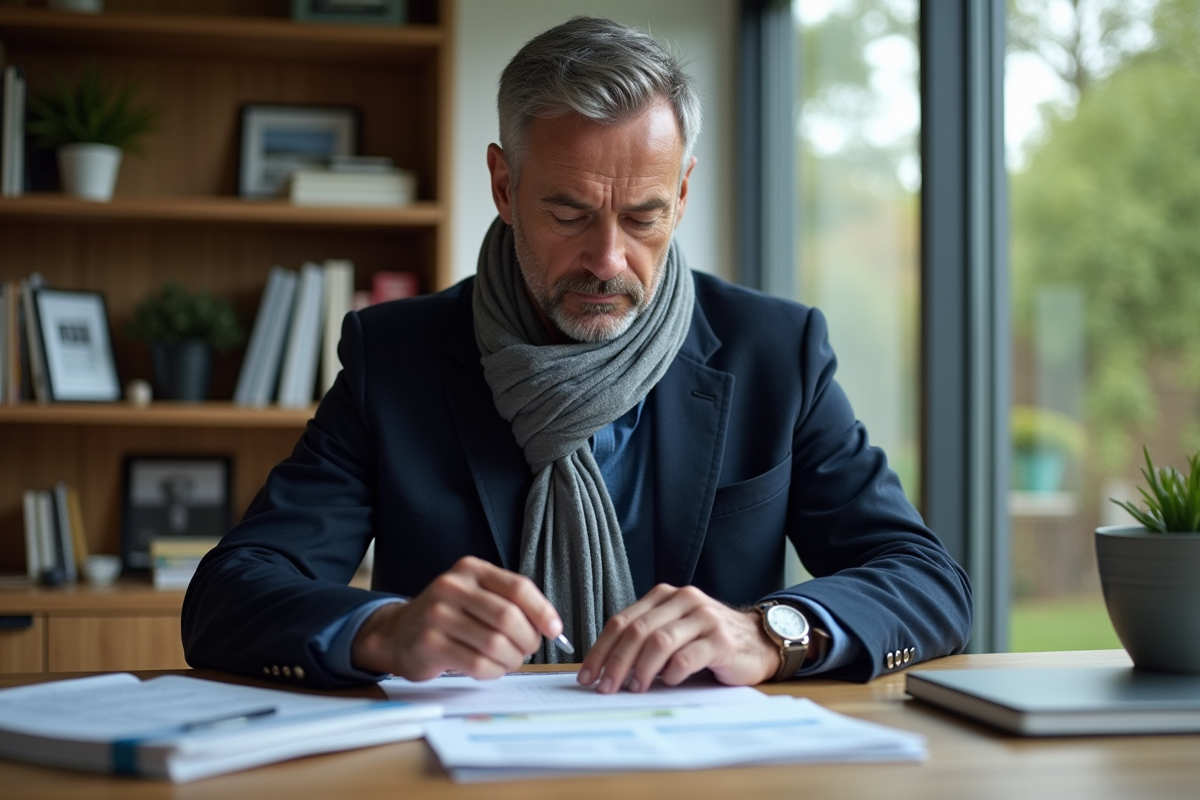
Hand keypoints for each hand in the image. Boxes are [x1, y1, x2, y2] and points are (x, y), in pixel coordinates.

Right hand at [351, 556, 561, 680]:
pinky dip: (493, 671)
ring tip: (510, 660)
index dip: (542, 611)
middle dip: (527, 640)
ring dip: (512, 659)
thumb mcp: (476, 595)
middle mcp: (452, 586)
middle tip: (528, 650)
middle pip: (508, 617)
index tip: (554, 630)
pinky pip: (476, 663)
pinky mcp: (429, 643)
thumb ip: (509, 602)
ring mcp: (437, 614)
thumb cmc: (449, 616)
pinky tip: (491, 669)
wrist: (399, 632)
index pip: (518, 587)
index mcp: (470, 569)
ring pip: (494, 643)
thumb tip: (551, 626)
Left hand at [577, 584, 779, 692]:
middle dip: (615, 662)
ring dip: (641, 669)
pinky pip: (688, 656)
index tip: (588, 675)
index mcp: (665, 596)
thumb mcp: (675, 631)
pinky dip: (672, 672)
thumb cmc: (708, 640)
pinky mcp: (721, 641)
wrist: (758, 641)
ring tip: (634, 688)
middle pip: (637, 630)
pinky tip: (669, 682)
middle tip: (605, 687)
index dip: (601, 649)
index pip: (622, 620)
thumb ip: (646, 639)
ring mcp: (704, 618)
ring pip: (659, 641)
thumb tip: (606, 668)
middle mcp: (683, 600)